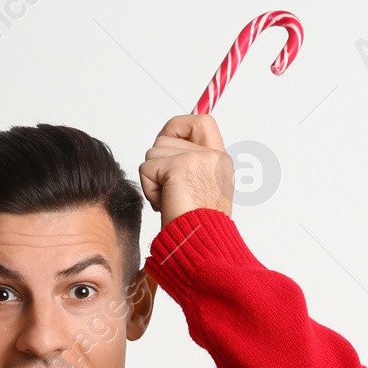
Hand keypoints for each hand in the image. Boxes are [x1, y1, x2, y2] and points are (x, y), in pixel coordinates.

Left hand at [137, 114, 234, 229]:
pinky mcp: (179, 166)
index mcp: (220, 160)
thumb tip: (164, 144)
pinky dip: (150, 189)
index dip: (178, 126)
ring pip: (153, 153)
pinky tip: (165, 203)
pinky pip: (147, 168)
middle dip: (158, 165)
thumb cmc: (197, 227)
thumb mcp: (200, 190)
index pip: (201, 121)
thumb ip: (188, 165)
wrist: (202, 246)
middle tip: (171, 190)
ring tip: (171, 199)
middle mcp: (213, 155)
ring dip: (154, 179)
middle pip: (165, 139)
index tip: (169, 140)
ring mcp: (198, 158)